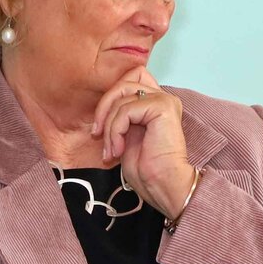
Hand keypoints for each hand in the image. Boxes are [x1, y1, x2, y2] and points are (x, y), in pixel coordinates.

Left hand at [92, 66, 196, 218]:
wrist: (162, 185)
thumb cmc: (147, 169)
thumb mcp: (126, 134)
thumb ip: (120, 114)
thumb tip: (102, 104)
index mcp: (156, 104)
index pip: (130, 78)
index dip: (111, 96)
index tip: (101, 126)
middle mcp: (164, 98)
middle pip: (121, 84)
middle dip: (103, 110)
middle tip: (97, 135)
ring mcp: (165, 100)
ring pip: (121, 97)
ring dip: (109, 126)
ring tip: (111, 149)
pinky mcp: (163, 107)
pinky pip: (126, 110)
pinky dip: (115, 131)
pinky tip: (119, 150)